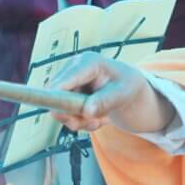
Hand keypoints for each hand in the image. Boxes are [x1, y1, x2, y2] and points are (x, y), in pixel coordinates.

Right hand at [48, 53, 164, 132]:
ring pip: (59, 109)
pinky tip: (96, 118)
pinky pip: (65, 114)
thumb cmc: (128, 85)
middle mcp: (73, 69)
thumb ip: (105, 101)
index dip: (57, 98)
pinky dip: (80, 121)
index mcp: (86, 62)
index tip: (63, 115)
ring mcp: (68, 82)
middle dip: (73, 114)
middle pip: (55, 96)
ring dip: (78, 120)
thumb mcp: (123, 93)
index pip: (62, 81)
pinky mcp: (67, 94)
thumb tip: (87, 111)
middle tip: (94, 122)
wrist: (130, 90)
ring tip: (99, 120)